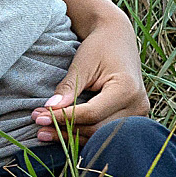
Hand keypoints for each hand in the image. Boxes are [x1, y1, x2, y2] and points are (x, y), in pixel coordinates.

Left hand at [34, 11, 147, 144]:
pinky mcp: (131, 119)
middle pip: (97, 129)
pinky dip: (81, 134)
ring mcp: (137, 115)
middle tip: (38, 123)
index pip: (92, 113)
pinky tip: (60, 133)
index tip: (40, 116)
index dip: (64, 117)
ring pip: (99, 136)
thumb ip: (69, 87)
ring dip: (70, 137)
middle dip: (65, 129)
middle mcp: (137, 106)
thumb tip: (49, 109)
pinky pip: (103, 132)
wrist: (118, 39)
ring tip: (44, 132)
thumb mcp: (82, 63)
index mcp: (127, 89)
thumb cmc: (100, 46)